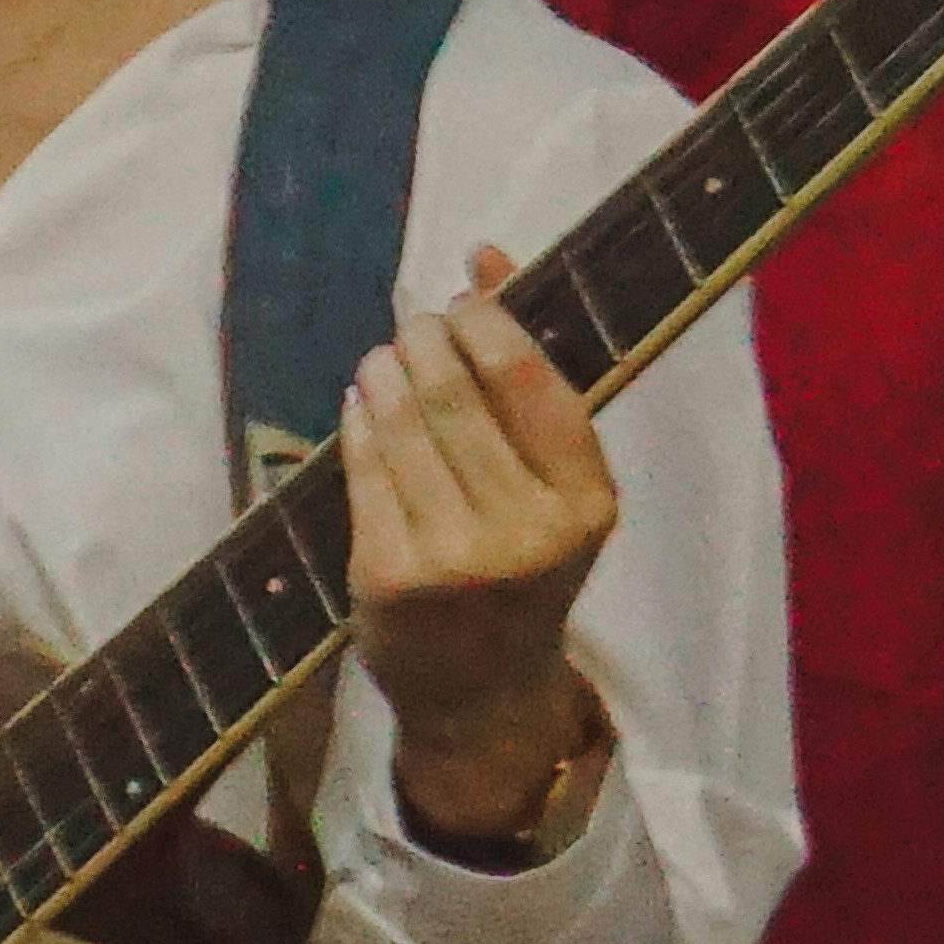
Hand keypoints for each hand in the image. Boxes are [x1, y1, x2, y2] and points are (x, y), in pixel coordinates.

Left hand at [341, 246, 617, 838]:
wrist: (480, 690)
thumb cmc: (523, 562)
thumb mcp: (553, 481)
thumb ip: (529, 370)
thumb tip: (484, 254)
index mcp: (587, 503)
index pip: (532, 381)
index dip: (487, 321)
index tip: (462, 300)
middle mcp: (527, 532)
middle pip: (455, 394)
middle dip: (423, 341)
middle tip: (413, 329)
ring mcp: (453, 559)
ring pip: (400, 424)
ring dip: (382, 372)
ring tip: (384, 360)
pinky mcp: (387, 576)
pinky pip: (361, 468)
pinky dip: (356, 421)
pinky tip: (361, 405)